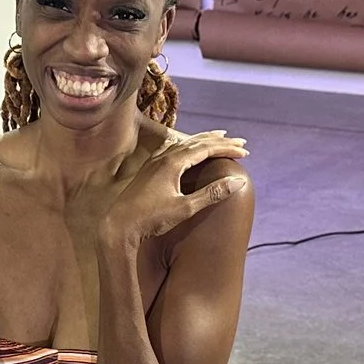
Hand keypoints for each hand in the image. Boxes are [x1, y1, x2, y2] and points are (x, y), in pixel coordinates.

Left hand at [77, 129, 248, 251]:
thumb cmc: (151, 219)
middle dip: (219, 141)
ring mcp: (154, 163)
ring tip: (218, 137)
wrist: (118, 226)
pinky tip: (185, 147)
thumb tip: (238, 181)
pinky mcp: (148, 171)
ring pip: (183, 144)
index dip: (227, 148)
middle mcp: (163, 158)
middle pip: (196, 142)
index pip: (206, 148)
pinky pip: (172, 149)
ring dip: (203, 140)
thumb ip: (212, 194)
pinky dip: (186, 146)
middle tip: (239, 141)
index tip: (245, 152)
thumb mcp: (185, 208)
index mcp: (173, 163)